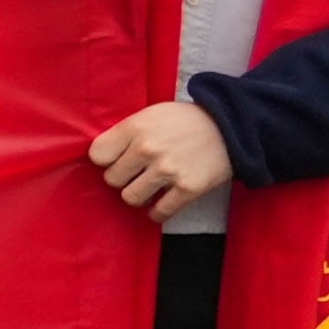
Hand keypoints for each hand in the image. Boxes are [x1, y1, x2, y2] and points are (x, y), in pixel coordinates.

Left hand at [89, 98, 235, 218]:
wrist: (230, 127)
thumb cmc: (185, 120)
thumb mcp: (150, 114)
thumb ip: (127, 133)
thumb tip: (102, 155)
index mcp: (135, 127)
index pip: (97, 155)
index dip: (105, 160)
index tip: (115, 160)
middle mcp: (148, 149)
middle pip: (112, 179)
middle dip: (122, 178)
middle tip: (134, 174)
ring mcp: (167, 170)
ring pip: (130, 198)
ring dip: (137, 196)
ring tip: (146, 189)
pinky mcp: (187, 188)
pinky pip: (160, 212)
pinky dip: (156, 213)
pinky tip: (158, 207)